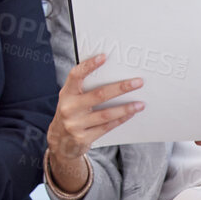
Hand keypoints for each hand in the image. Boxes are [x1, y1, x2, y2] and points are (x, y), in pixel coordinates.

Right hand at [47, 53, 144, 182]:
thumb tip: (112, 76)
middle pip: (99, 95)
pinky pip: (107, 127)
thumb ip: (85, 88)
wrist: (60, 142)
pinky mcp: (84, 138)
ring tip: (140, 104)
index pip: (76, 75)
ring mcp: (76, 124)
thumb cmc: (71, 114)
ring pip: (106, 114)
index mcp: (66, 94)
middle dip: (121, 88)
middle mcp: (69, 108)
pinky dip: (120, 119)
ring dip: (126, 108)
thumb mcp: (71, 99)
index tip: (104, 57)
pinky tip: (131, 114)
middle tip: (138, 82)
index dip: (89, 65)